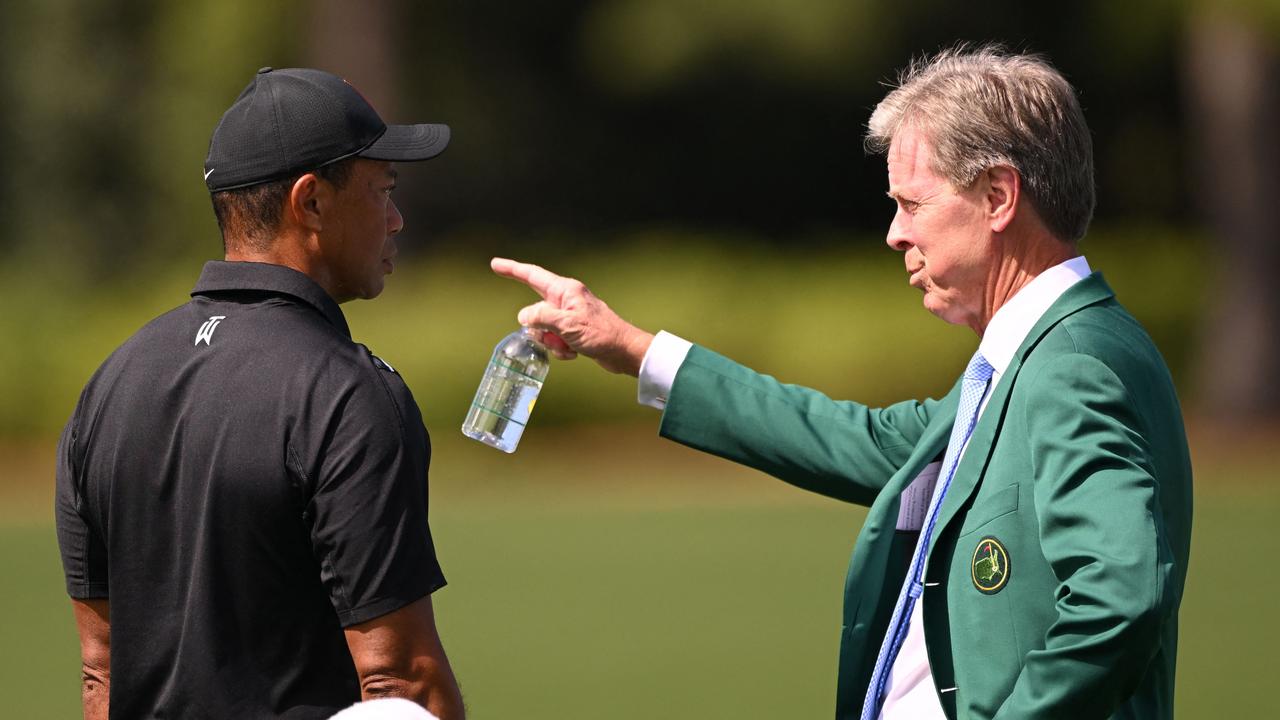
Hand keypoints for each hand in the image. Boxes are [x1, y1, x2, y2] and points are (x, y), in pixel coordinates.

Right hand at [490, 258, 654, 375]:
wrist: (623, 351)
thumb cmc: (601, 334)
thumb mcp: (566, 325)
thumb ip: (541, 317)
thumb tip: (524, 316)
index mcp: (565, 290)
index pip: (532, 275)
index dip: (512, 270)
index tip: (495, 265)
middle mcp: (566, 299)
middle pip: (536, 309)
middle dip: (538, 328)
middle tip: (555, 337)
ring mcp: (570, 315)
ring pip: (543, 327)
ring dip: (551, 341)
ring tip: (569, 346)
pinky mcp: (574, 331)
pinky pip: (555, 338)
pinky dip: (560, 348)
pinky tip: (574, 352)